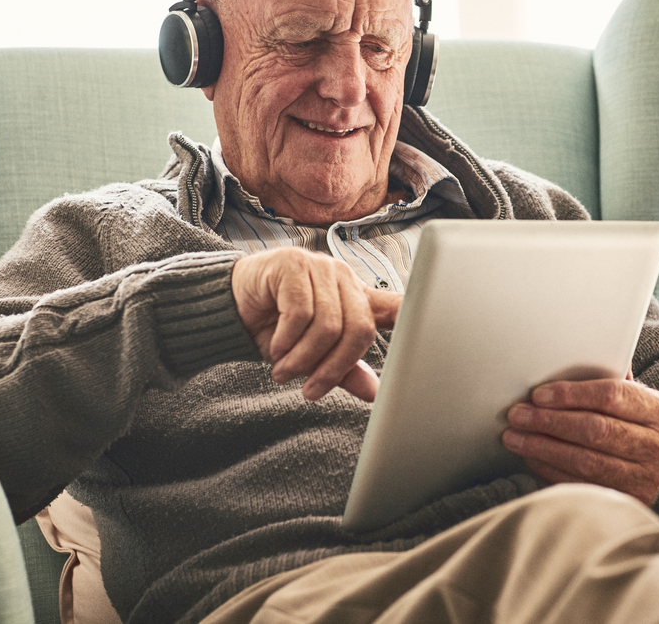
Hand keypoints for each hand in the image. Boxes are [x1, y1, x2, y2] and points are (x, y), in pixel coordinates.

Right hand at [231, 248, 401, 401]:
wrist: (230, 304)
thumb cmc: (276, 327)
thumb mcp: (312, 355)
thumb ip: (343, 369)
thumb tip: (374, 393)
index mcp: (357, 297)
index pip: (395, 305)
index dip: (416, 318)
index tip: (428, 340)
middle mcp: (344, 278)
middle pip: (358, 329)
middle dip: (332, 368)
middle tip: (308, 390)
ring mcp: (319, 267)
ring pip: (328, 325)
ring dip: (303, 359)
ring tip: (284, 371)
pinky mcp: (292, 265)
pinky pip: (300, 312)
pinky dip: (287, 340)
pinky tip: (275, 349)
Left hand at [501, 376, 658, 505]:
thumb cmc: (640, 427)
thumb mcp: (638, 401)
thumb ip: (611, 379)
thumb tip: (568, 358)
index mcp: (658, 412)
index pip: (612, 395)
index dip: (572, 394)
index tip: (539, 394)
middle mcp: (655, 446)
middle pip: (595, 430)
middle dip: (550, 421)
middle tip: (518, 415)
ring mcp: (642, 478)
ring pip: (585, 461)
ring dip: (543, 448)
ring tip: (515, 437)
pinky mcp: (625, 501)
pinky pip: (581, 484)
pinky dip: (551, 470)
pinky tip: (532, 457)